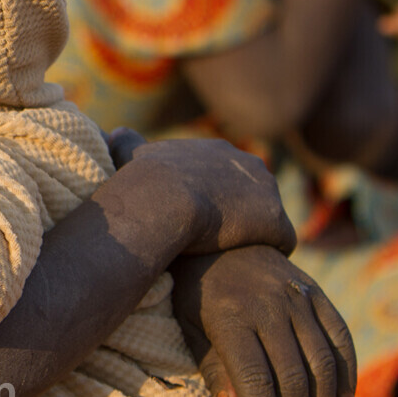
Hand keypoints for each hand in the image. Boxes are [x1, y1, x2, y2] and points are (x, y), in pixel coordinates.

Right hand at [107, 129, 295, 255]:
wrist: (163, 198)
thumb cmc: (144, 179)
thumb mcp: (133, 155)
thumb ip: (128, 144)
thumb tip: (115, 131)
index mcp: (217, 150)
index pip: (227, 175)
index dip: (215, 198)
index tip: (201, 218)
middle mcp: (248, 163)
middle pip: (253, 193)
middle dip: (241, 212)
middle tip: (219, 239)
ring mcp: (266, 191)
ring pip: (268, 217)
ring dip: (257, 233)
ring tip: (237, 256)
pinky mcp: (276, 222)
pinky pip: (282, 241)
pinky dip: (269, 251)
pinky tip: (250, 264)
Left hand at [172, 247, 356, 396]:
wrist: (221, 235)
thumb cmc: (198, 290)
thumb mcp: (192, 326)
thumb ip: (214, 368)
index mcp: (230, 316)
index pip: (254, 378)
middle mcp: (268, 305)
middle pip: (292, 375)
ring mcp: (296, 296)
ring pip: (321, 361)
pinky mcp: (316, 292)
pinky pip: (340, 336)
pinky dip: (346, 371)